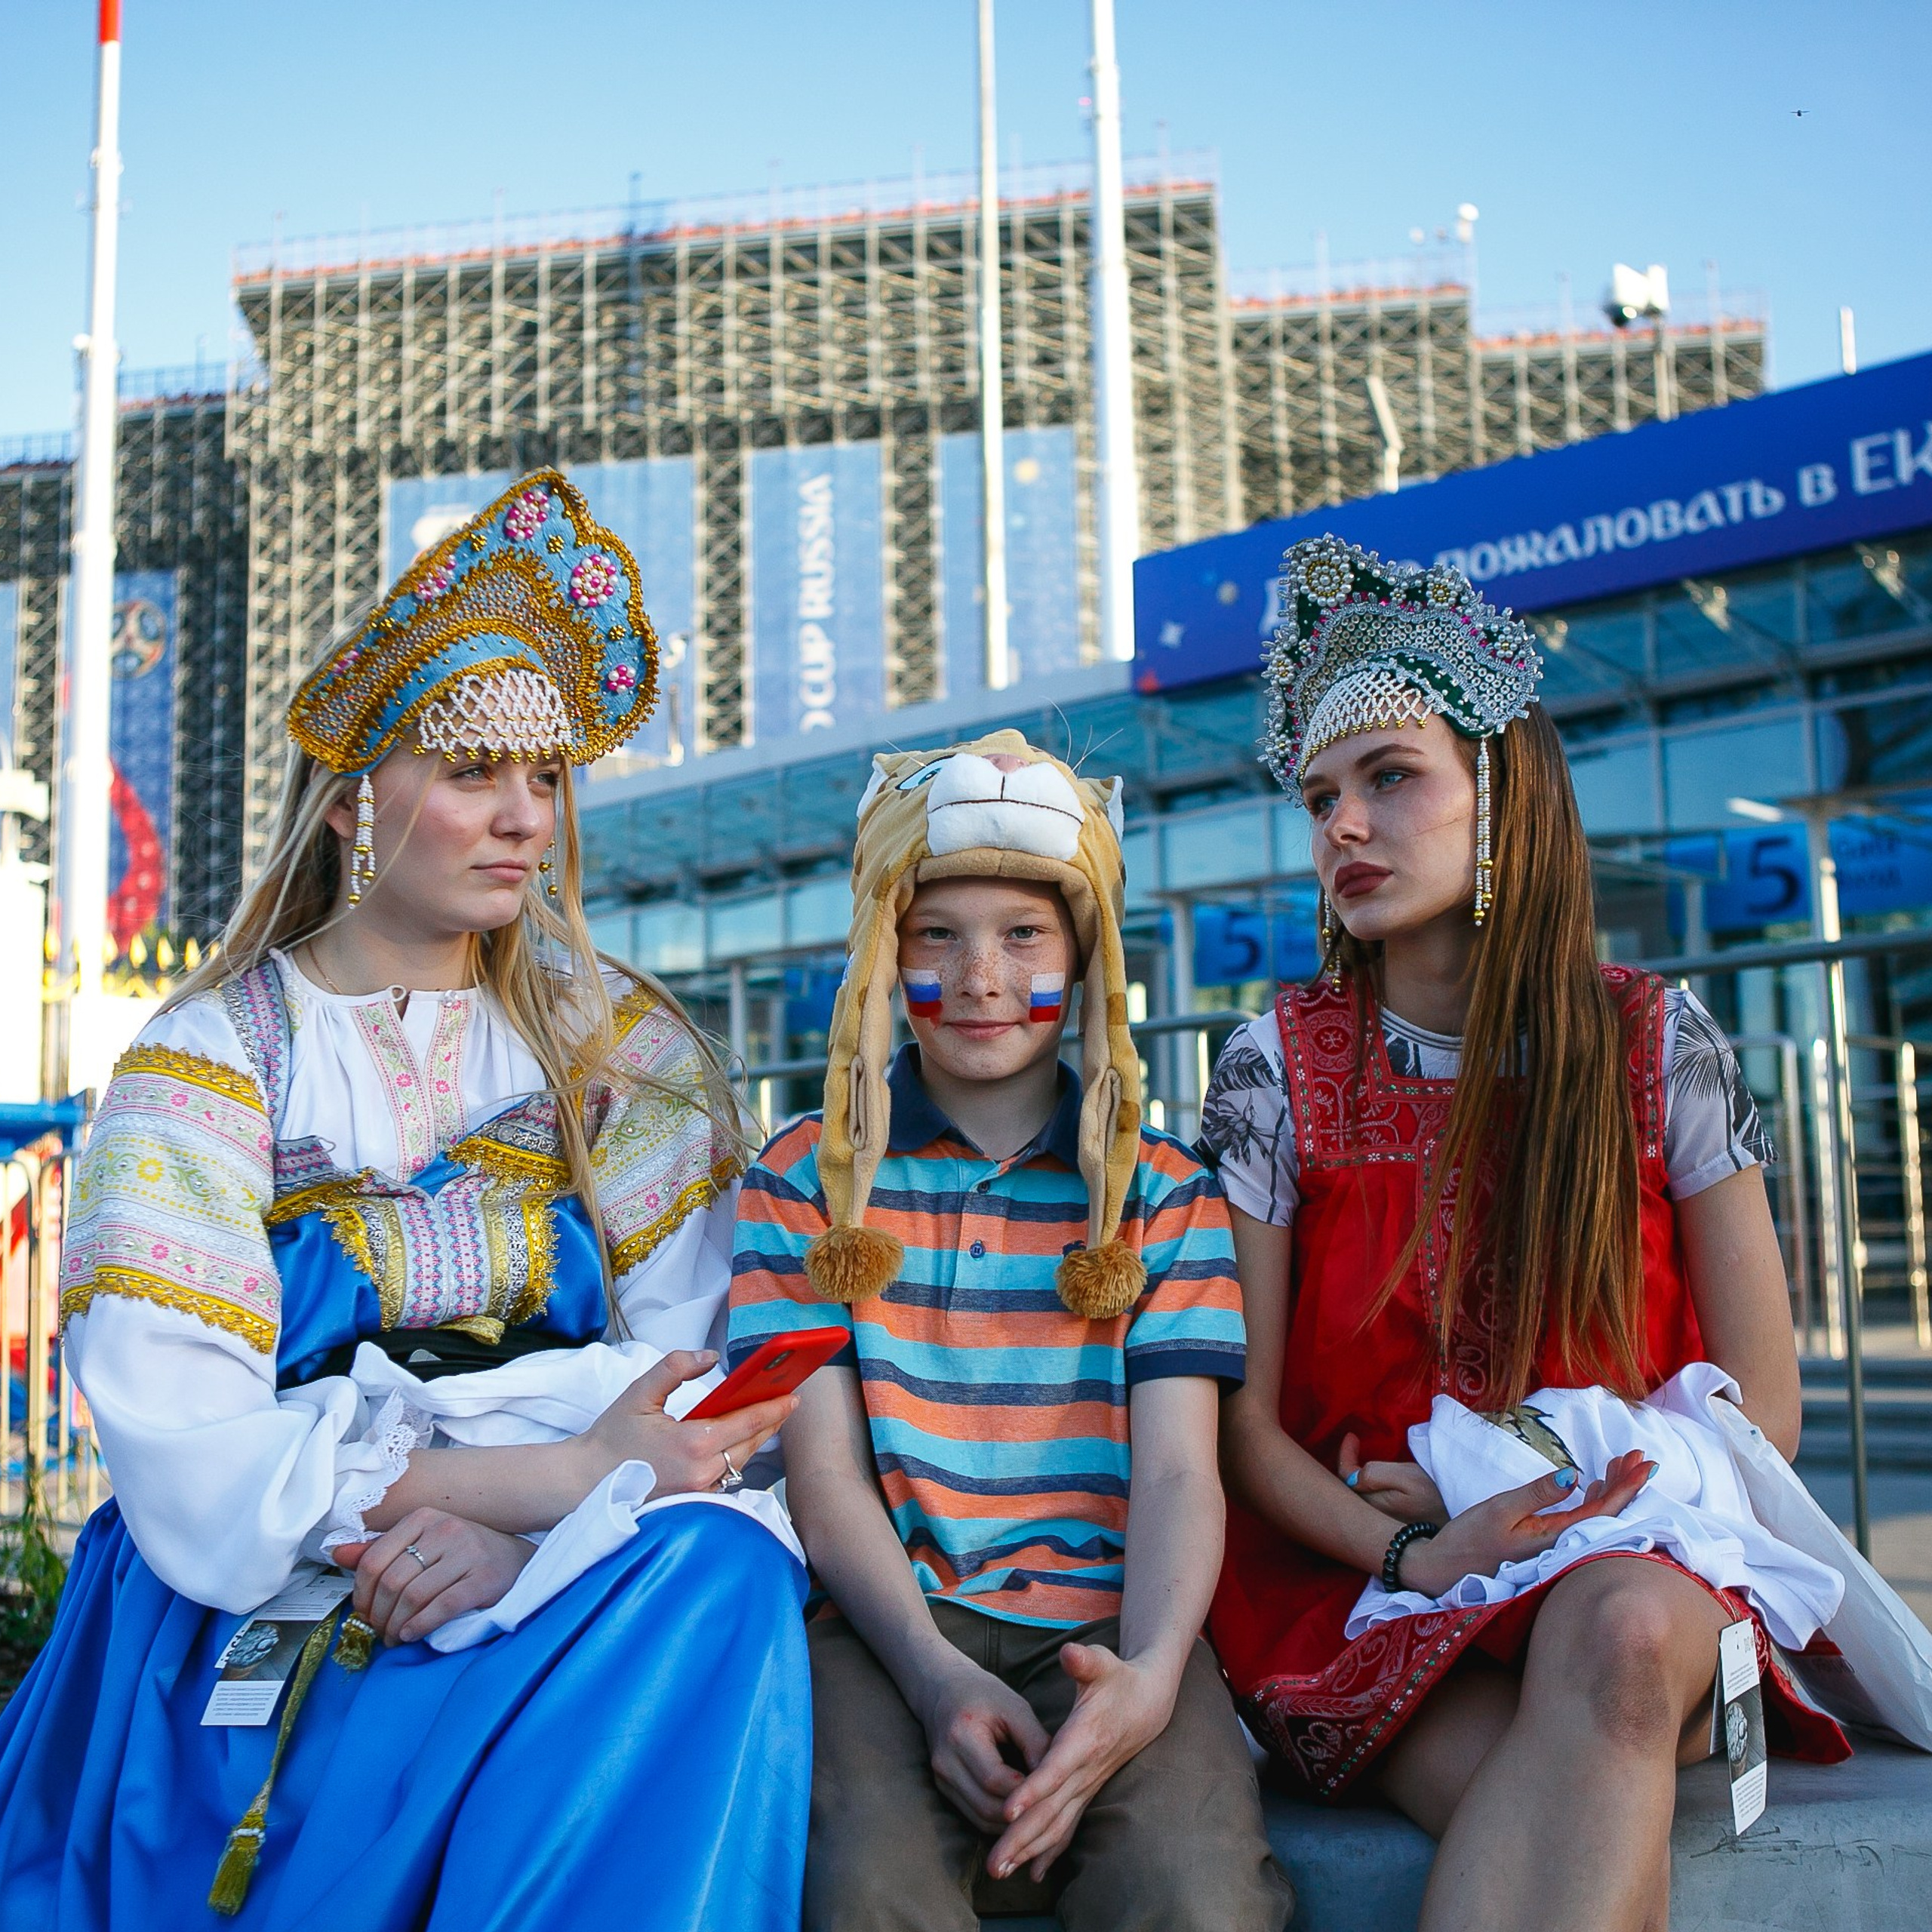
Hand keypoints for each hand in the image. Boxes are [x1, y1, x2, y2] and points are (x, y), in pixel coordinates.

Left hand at [334, 1507, 536, 1645]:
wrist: (516, 1561)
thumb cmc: (463, 1555)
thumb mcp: (422, 1545)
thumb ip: (381, 1550)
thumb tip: (338, 1553)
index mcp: (423, 1518)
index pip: (373, 1560)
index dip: (361, 1594)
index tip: (365, 1613)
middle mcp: (445, 1529)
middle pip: (391, 1582)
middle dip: (379, 1616)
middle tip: (379, 1632)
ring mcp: (467, 1552)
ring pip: (413, 1597)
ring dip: (396, 1626)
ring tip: (395, 1637)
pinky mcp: (484, 1578)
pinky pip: (441, 1606)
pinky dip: (420, 1626)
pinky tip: (412, 1634)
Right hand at [573, 1349, 798, 1501]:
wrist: (584, 1485)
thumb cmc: (611, 1439)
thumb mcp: (640, 1393)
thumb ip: (676, 1368)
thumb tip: (710, 1357)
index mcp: (693, 1444)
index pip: (747, 1422)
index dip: (774, 1408)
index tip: (793, 1395)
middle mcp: (703, 1472)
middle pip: (751, 1444)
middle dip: (771, 1422)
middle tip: (787, 1402)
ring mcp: (699, 1491)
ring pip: (741, 1461)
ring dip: (755, 1440)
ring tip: (768, 1417)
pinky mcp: (693, 1501)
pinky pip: (726, 1476)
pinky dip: (737, 1456)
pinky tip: (739, 1440)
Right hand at [914, 1655, 1052, 1833]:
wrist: (944, 1689)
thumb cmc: (985, 1694)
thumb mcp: (1015, 1708)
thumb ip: (1035, 1742)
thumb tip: (1057, 1780)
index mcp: (962, 1734)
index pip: (995, 1779)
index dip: (1025, 1792)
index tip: (1054, 1793)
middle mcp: (946, 1762)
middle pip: (987, 1806)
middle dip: (1021, 1814)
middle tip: (1052, 1812)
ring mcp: (941, 1778)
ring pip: (980, 1818)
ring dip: (1011, 1824)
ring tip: (1041, 1817)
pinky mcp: (944, 1788)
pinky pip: (974, 1816)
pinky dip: (999, 1821)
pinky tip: (1021, 1815)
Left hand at [986, 1643, 1175, 1884]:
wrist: (1148, 1702)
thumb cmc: (1118, 1679)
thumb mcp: (1103, 1662)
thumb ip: (1084, 1660)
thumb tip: (1070, 1652)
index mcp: (1085, 1738)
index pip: (1056, 1769)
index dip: (1033, 1789)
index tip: (1008, 1810)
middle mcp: (1086, 1769)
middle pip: (1051, 1809)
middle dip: (1021, 1838)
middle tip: (993, 1864)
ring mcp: (1087, 1785)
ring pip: (1057, 1825)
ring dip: (1028, 1850)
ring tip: (1000, 1872)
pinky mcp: (1087, 1792)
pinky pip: (1068, 1827)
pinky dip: (1050, 1851)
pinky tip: (1032, 1873)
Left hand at [1338, 1433, 1446, 1525]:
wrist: (1458, 1519)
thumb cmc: (1435, 1496)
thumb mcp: (1407, 1478)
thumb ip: (1376, 1474)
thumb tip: (1353, 1475)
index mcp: (1371, 1505)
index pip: (1347, 1478)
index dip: (1345, 1455)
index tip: (1352, 1436)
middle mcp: (1371, 1517)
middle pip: (1348, 1489)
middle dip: (1346, 1464)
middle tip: (1353, 1443)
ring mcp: (1379, 1522)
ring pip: (1358, 1496)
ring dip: (1355, 1474)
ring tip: (1358, 1455)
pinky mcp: (1390, 1522)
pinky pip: (1369, 1500)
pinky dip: (1365, 1484)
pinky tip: (1371, 1476)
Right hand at [1399, 1450, 1655, 1598]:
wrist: (1446, 1569)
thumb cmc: (1470, 1538)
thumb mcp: (1500, 1509)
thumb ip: (1538, 1494)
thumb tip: (1574, 1476)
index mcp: (1556, 1537)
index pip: (1603, 1511)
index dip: (1627, 1487)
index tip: (1645, 1464)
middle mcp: (1562, 1545)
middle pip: (1606, 1514)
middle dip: (1624, 1483)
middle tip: (1639, 1456)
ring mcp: (1555, 1546)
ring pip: (1594, 1517)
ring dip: (1610, 1489)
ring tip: (1622, 1464)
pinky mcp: (1544, 1543)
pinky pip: (1579, 1521)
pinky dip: (1590, 1500)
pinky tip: (1593, 1487)